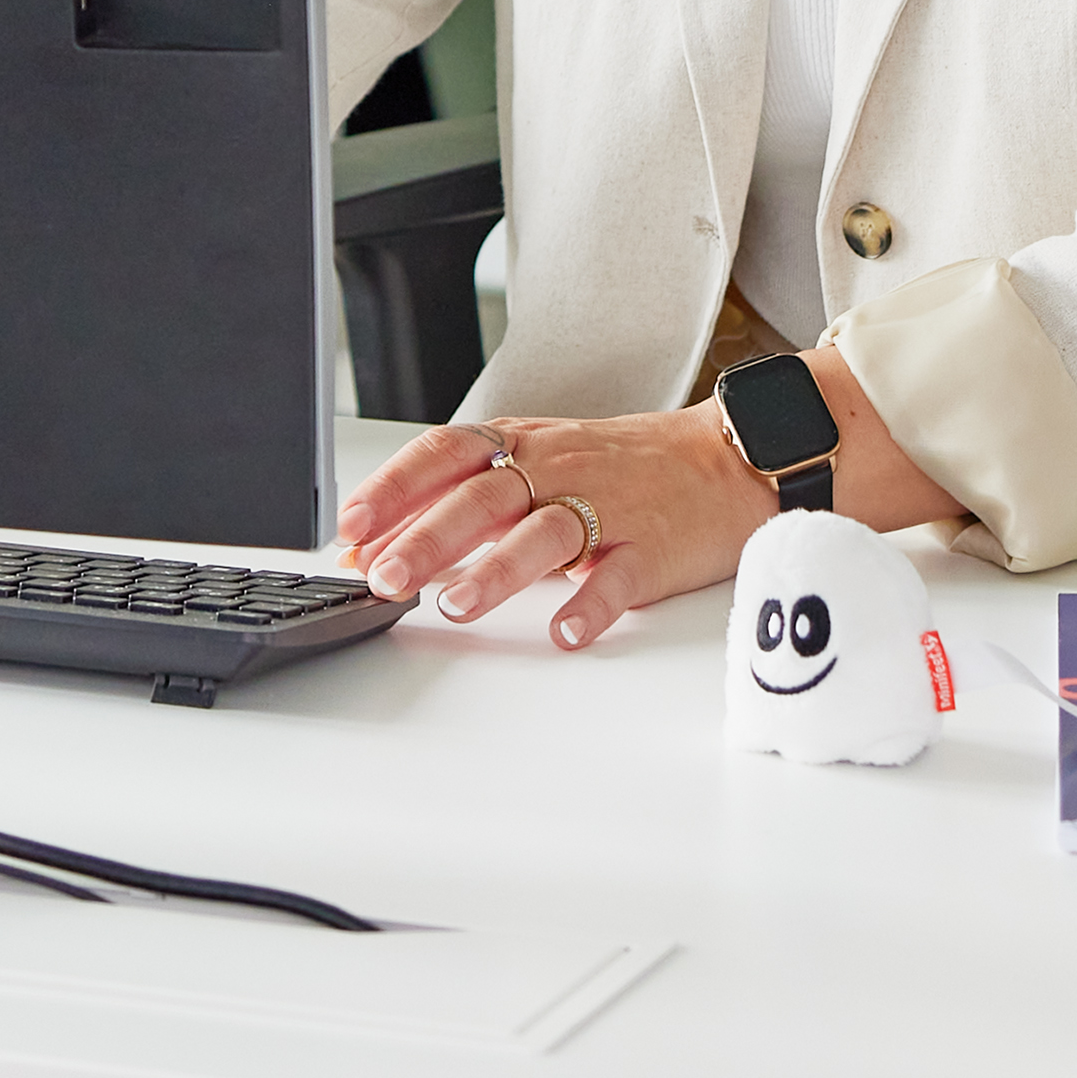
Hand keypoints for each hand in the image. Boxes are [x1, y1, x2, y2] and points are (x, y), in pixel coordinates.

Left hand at [336, 403, 781, 652]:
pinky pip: (619, 577)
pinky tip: (565, 633)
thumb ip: (463, 500)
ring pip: (544, 535)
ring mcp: (608, 507)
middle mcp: (558, 469)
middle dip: (427, 537)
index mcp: (522, 445)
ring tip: (456, 605)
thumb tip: (376, 542)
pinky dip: (591, 605)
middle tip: (384, 577)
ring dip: (496, 571)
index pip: (446, 454)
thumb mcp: (537, 465)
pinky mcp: (652, 548)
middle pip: (484, 497)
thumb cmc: (620, 467)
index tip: (351, 526)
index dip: (395, 487)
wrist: (724, 459)